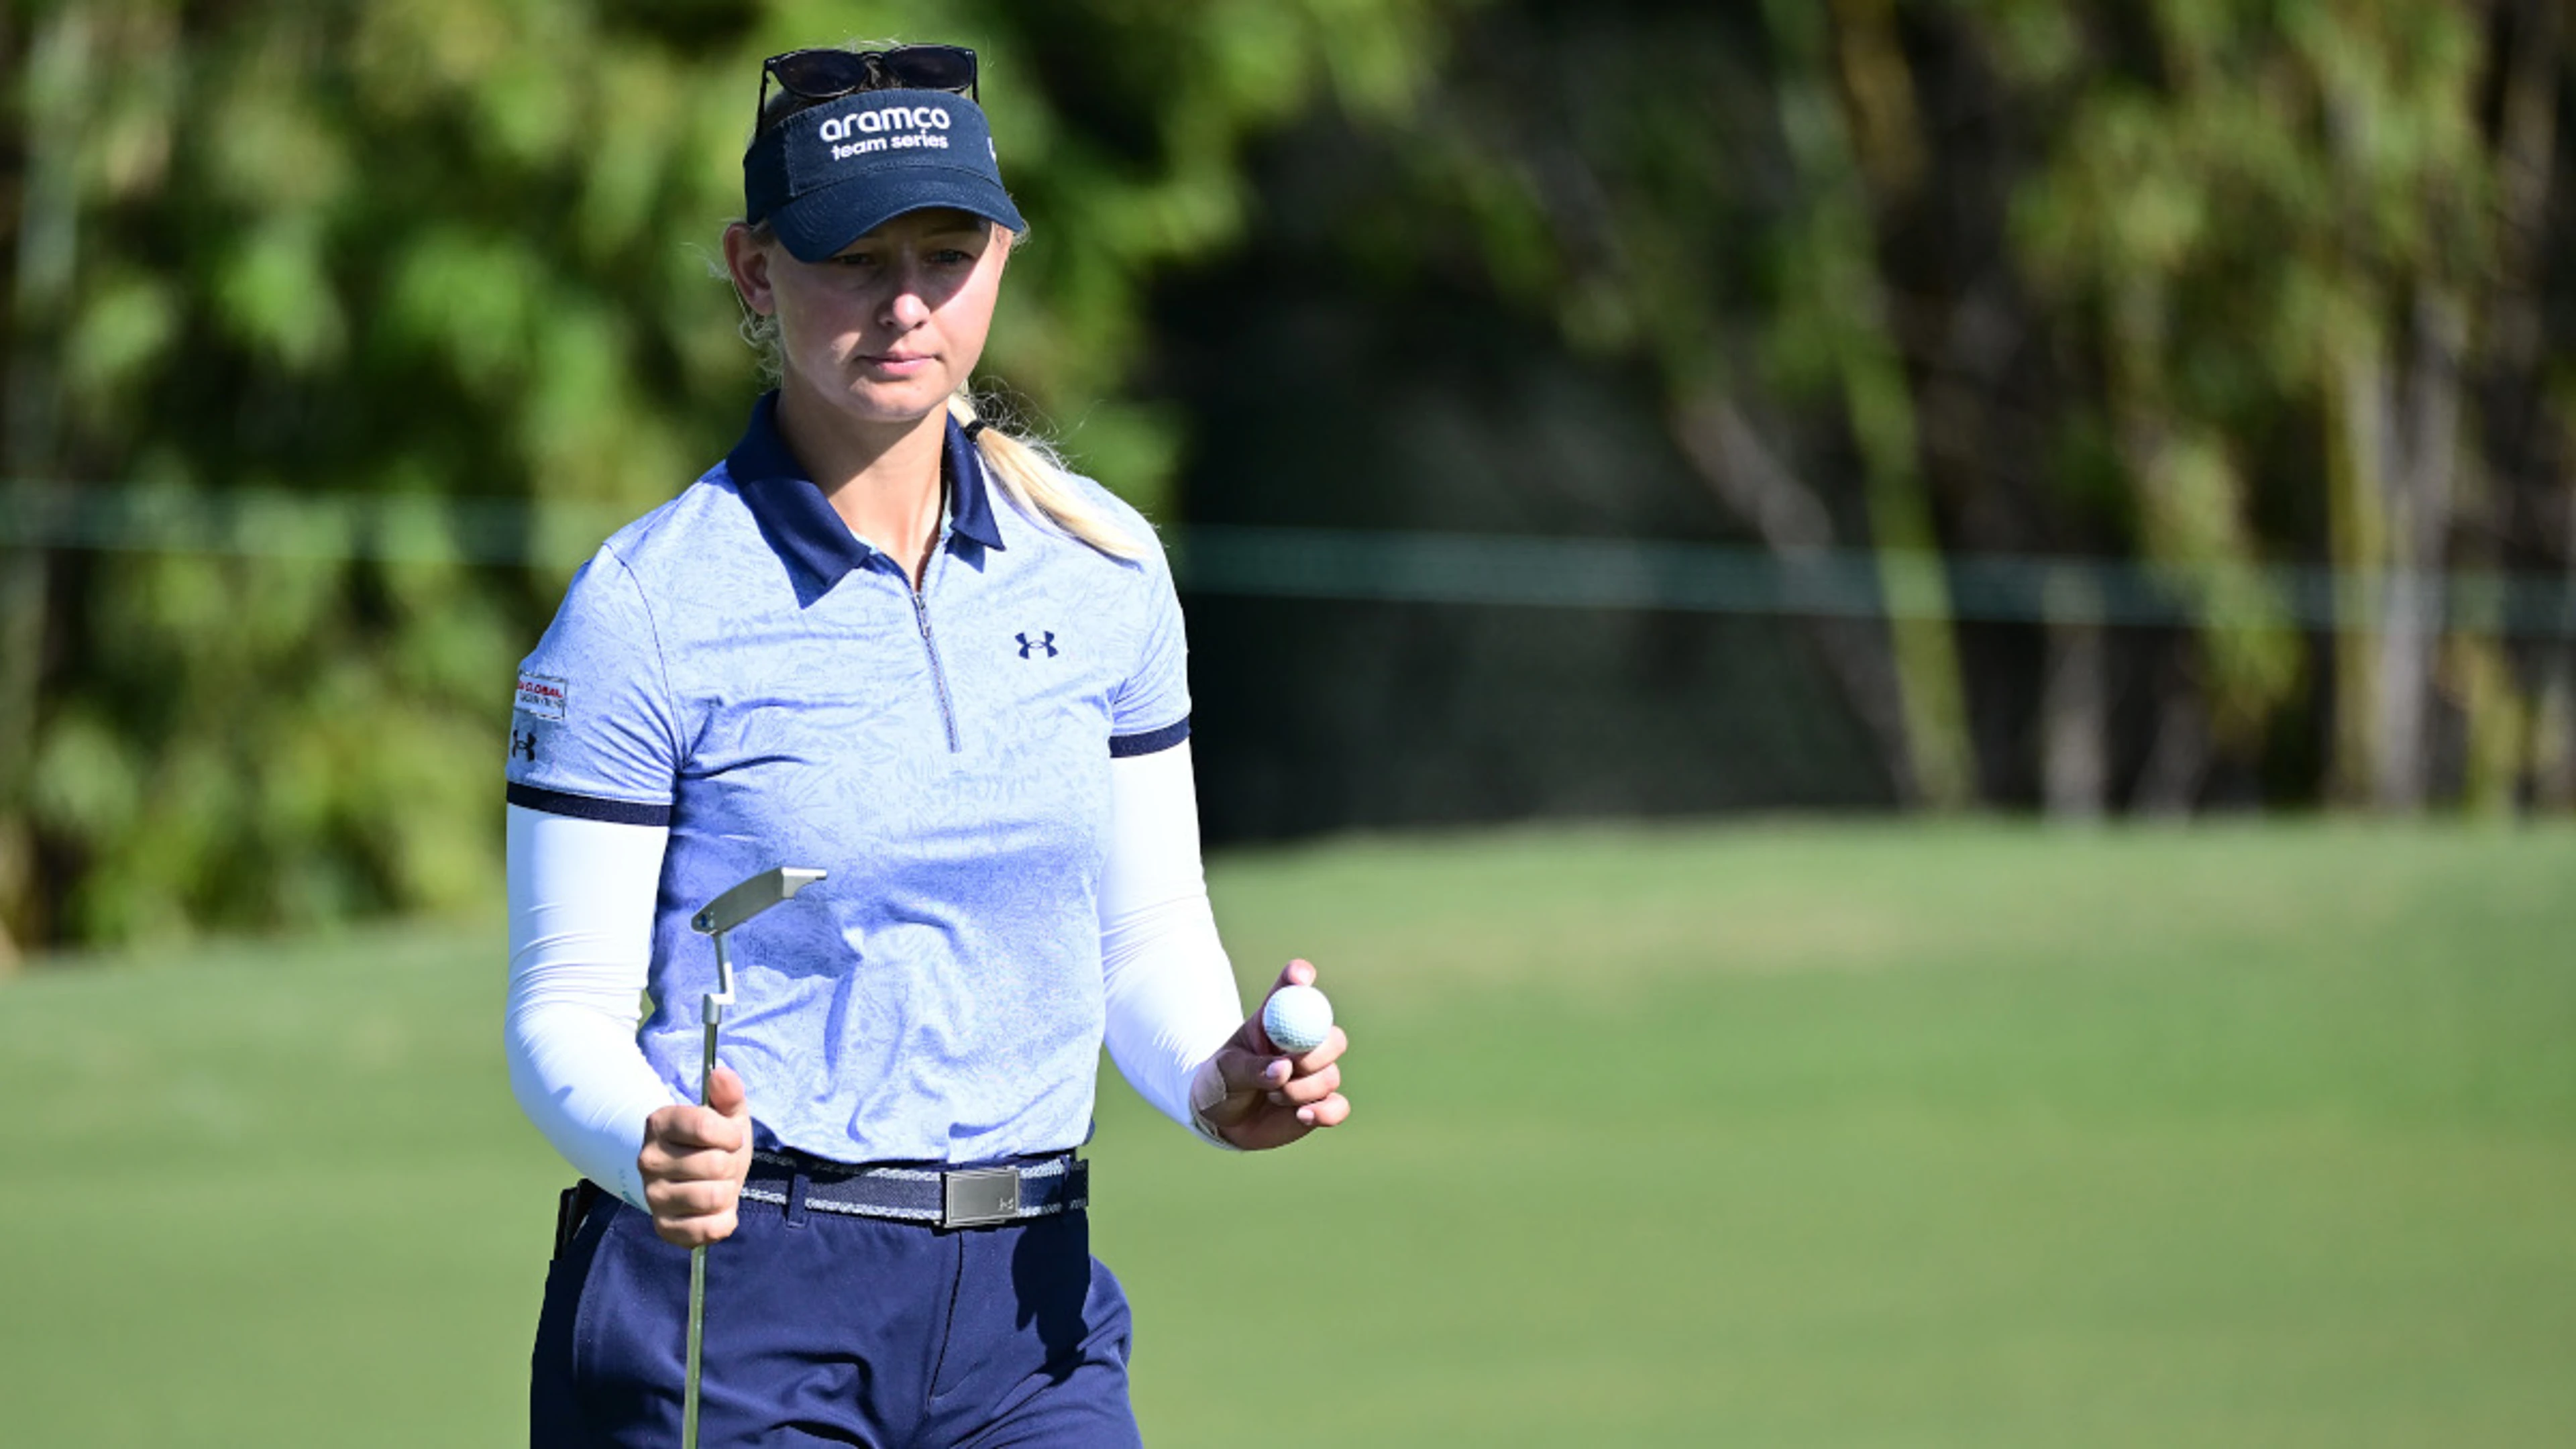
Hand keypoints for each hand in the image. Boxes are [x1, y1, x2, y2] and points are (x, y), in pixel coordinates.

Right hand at [638, 1064, 752, 1247]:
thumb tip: (721, 1073)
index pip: (703, 1125)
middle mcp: (648, 1159)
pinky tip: (716, 1210)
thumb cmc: (716, 1143)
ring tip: (718, 1185)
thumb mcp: (727, 1114)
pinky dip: (723, 1221)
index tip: (732, 1138)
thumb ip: (728, 1093)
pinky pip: (708, 1229)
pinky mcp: (663, 1227)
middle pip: (714, 1164)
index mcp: (660, 1123)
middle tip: (722, 1165)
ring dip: (728, 1192)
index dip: (731, 1134)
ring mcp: (653, 1195)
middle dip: (731, 1165)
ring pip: (713, 1197)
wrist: (703, 1179)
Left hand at [1192, 960, 1350, 1150]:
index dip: (1299, 978)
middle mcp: (1302, 1045)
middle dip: (1317, 1053)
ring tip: (1272, 1096)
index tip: (1298, 977)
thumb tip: (1284, 1069)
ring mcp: (1315, 1075)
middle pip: (1332, 1037)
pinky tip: (1303, 1115)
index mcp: (1277, 1021)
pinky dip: (1325, 1112)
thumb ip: (1252, 1068)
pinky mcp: (1322, 1104)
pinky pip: (1339, 1107)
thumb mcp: (1226, 1071)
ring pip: (1330, 1076)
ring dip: (1301, 1091)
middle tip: (1292, 1066)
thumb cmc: (1221, 1082)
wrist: (1222, 1119)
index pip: (1292, 990)